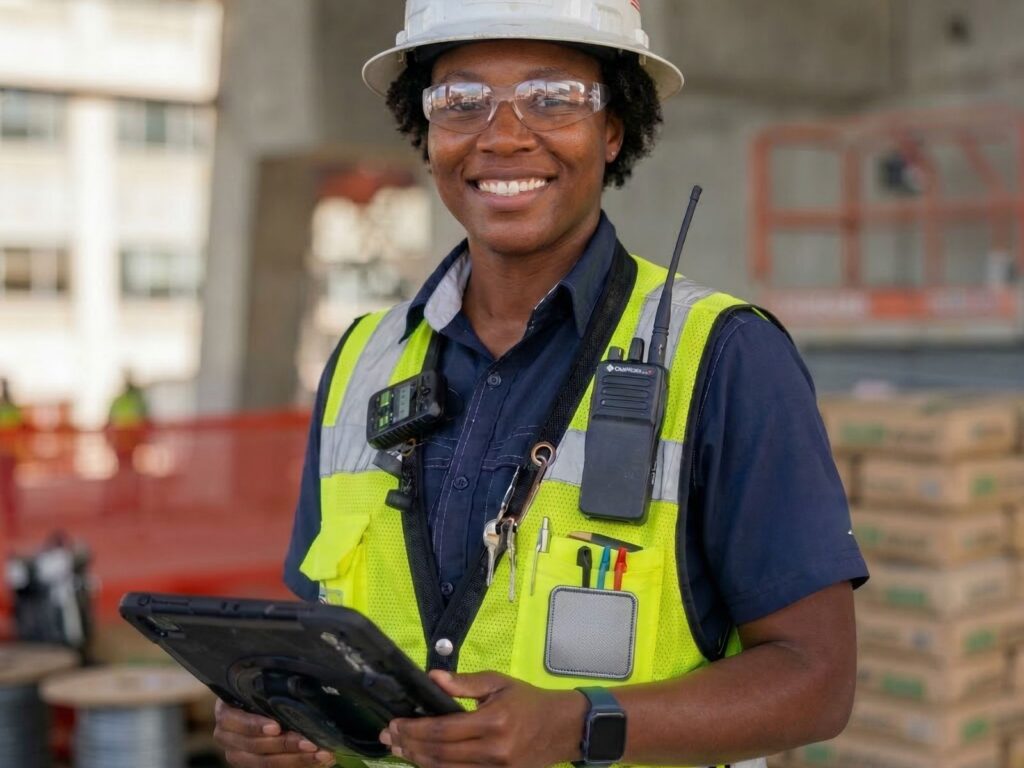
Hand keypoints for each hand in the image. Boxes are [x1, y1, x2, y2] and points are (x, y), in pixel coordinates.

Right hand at [213, 698, 335, 766]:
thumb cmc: (260, 691)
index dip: (254, 725)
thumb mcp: (259, 687)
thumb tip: (298, 683)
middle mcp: (226, 736)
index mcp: (226, 712)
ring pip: (265, 762)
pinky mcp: (251, 765)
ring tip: (322, 755)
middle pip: (255, 745)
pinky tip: (320, 760)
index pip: (234, 721)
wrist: (252, 709)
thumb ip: (270, 688)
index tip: (276, 727)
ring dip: (297, 759)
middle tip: (311, 743)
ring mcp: (238, 754)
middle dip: (286, 745)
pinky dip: (299, 764)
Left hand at [380, 670, 585, 766]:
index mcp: (493, 722)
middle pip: (439, 754)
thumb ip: (464, 683)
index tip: (395, 723)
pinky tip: (424, 761)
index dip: (414, 729)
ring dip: (418, 761)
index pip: (442, 730)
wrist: (563, 728)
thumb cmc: (528, 700)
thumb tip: (432, 678)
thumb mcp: (498, 682)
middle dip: (410, 746)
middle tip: (389, 738)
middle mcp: (493, 751)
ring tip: (399, 750)